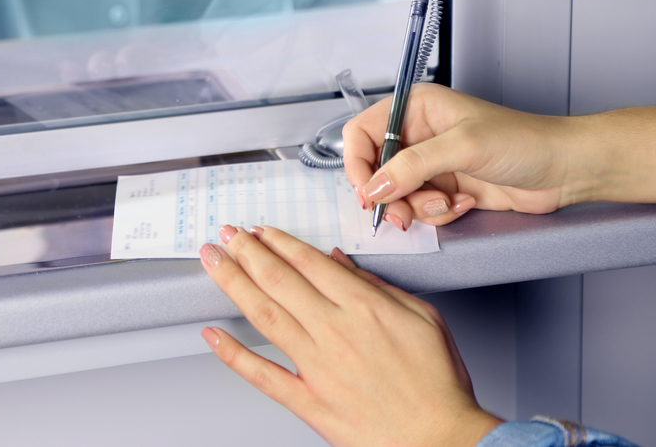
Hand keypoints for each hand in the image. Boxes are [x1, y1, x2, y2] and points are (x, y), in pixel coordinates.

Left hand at [200, 225, 501, 446]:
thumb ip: (377, 285)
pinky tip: (213, 334)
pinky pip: (262, 374)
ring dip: (234, 283)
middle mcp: (334, 331)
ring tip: (214, 262)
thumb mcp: (423, 316)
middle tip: (227, 235)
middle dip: (247, 252)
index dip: (278, 242)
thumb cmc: (436, 382)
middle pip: (278, 280)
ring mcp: (317, 367)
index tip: (260, 230)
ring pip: (264, 315)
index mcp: (363, 306)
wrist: (441, 439)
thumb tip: (341, 263)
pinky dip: (233, 353)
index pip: (308, 262)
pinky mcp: (308, 401)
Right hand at [342, 83, 655, 230]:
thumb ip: (412, 166)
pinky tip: (464, 204)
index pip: (362, 133)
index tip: (368, 192)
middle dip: (390, 195)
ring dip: (419, 207)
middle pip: (375, 170)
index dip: (358, 164)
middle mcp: (418, 134)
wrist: (565, 170)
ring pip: (397, 195)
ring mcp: (431, 163)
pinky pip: (421, 209)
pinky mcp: (444, 188)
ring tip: (447, 204)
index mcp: (415, 107)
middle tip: (403, 212)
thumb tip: (374, 187)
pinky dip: (438, 214)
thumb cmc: (525, 141)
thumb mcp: (462, 147)